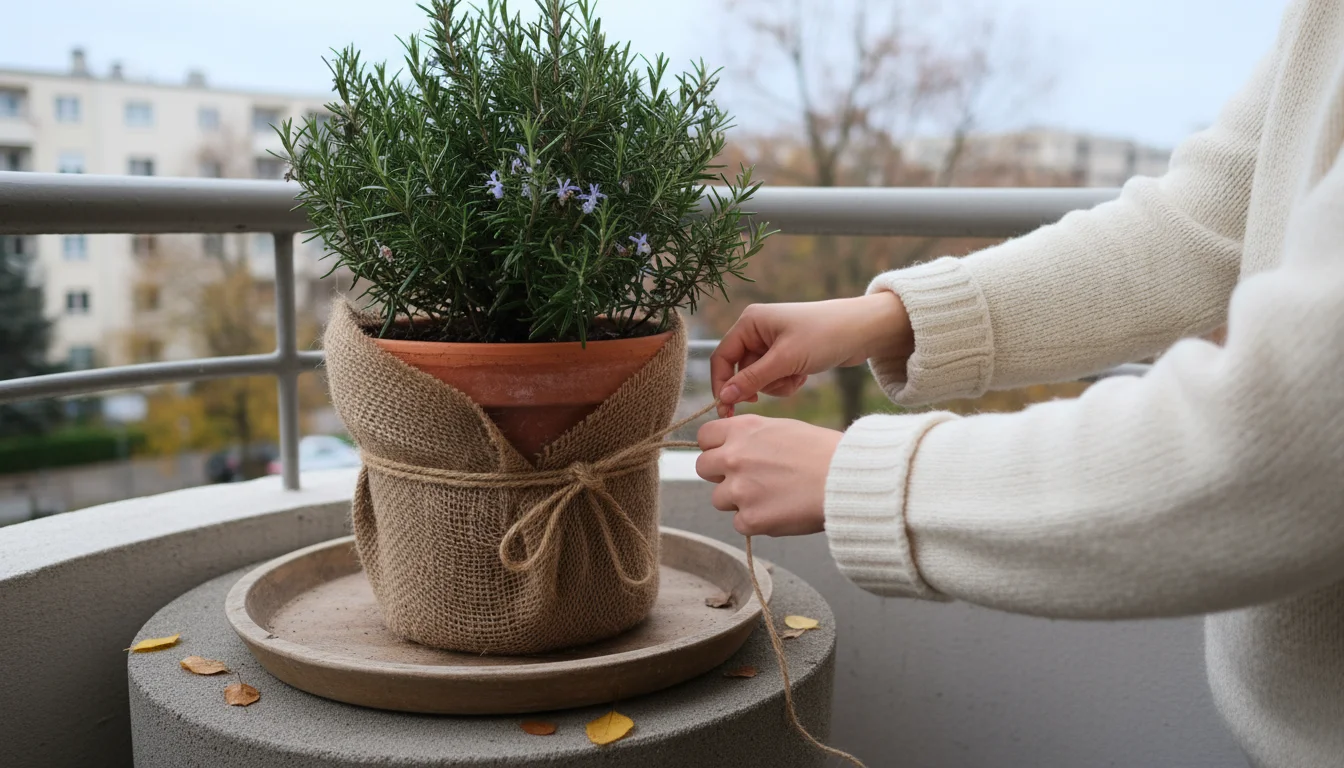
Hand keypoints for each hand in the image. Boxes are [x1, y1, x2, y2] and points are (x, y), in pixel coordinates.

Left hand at [695, 414, 843, 536]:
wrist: (846, 479)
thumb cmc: (823, 452)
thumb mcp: (783, 429)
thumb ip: (752, 437)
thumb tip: (734, 447)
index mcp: (743, 430)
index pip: (704, 436)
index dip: (715, 447)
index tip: (727, 455)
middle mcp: (734, 457)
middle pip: (703, 468)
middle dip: (721, 475)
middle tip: (748, 480)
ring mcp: (739, 490)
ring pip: (719, 499)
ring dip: (738, 501)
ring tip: (771, 497)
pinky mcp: (750, 519)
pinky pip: (740, 524)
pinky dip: (756, 522)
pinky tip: (780, 512)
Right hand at [711, 292, 912, 417]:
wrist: (864, 330)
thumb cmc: (824, 335)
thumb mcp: (785, 359)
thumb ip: (752, 380)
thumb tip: (724, 398)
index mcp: (750, 322)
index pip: (722, 358)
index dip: (722, 384)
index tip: (727, 410)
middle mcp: (757, 330)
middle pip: (740, 371)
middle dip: (761, 385)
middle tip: (780, 388)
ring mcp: (772, 343)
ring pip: (759, 378)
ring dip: (777, 385)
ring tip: (798, 376)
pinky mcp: (787, 355)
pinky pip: (775, 378)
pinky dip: (787, 382)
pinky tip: (804, 375)